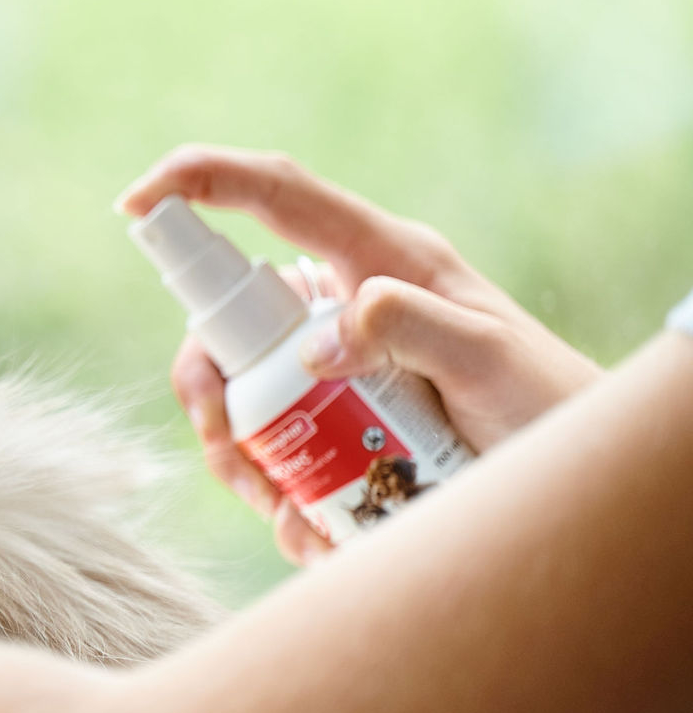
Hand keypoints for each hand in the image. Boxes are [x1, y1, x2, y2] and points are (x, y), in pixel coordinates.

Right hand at [117, 145, 600, 564]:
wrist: (579, 472)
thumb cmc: (549, 403)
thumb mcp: (489, 359)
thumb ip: (409, 328)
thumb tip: (317, 339)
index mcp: (375, 257)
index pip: (272, 193)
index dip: (197, 181)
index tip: (132, 204)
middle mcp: (341, 301)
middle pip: (228, 318)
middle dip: (205, 382)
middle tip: (222, 438)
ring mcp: (331, 361)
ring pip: (236, 391)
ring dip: (235, 453)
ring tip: (280, 510)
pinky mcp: (332, 418)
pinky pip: (269, 449)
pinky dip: (273, 495)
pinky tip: (311, 531)